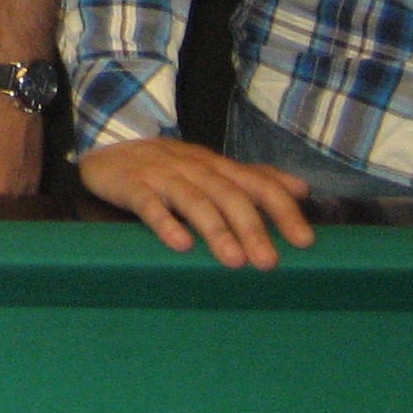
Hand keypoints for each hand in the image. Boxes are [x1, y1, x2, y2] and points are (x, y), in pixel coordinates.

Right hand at [80, 136, 314, 269]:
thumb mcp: (213, 167)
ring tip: (233, 261)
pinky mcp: (132, 185)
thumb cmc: (168, 166)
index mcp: (217, 166)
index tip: (304, 241)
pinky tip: (180, 244)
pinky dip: (165, 223)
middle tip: (268, 262)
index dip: (283, 210)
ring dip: (215, 230)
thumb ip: (255, 178)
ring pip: (194, 200)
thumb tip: (302, 189)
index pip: (257, 183)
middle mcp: (193, 168)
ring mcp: (162, 175)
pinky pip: (149, 204)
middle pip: (228, 195)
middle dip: (251, 228)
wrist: (108, 149)